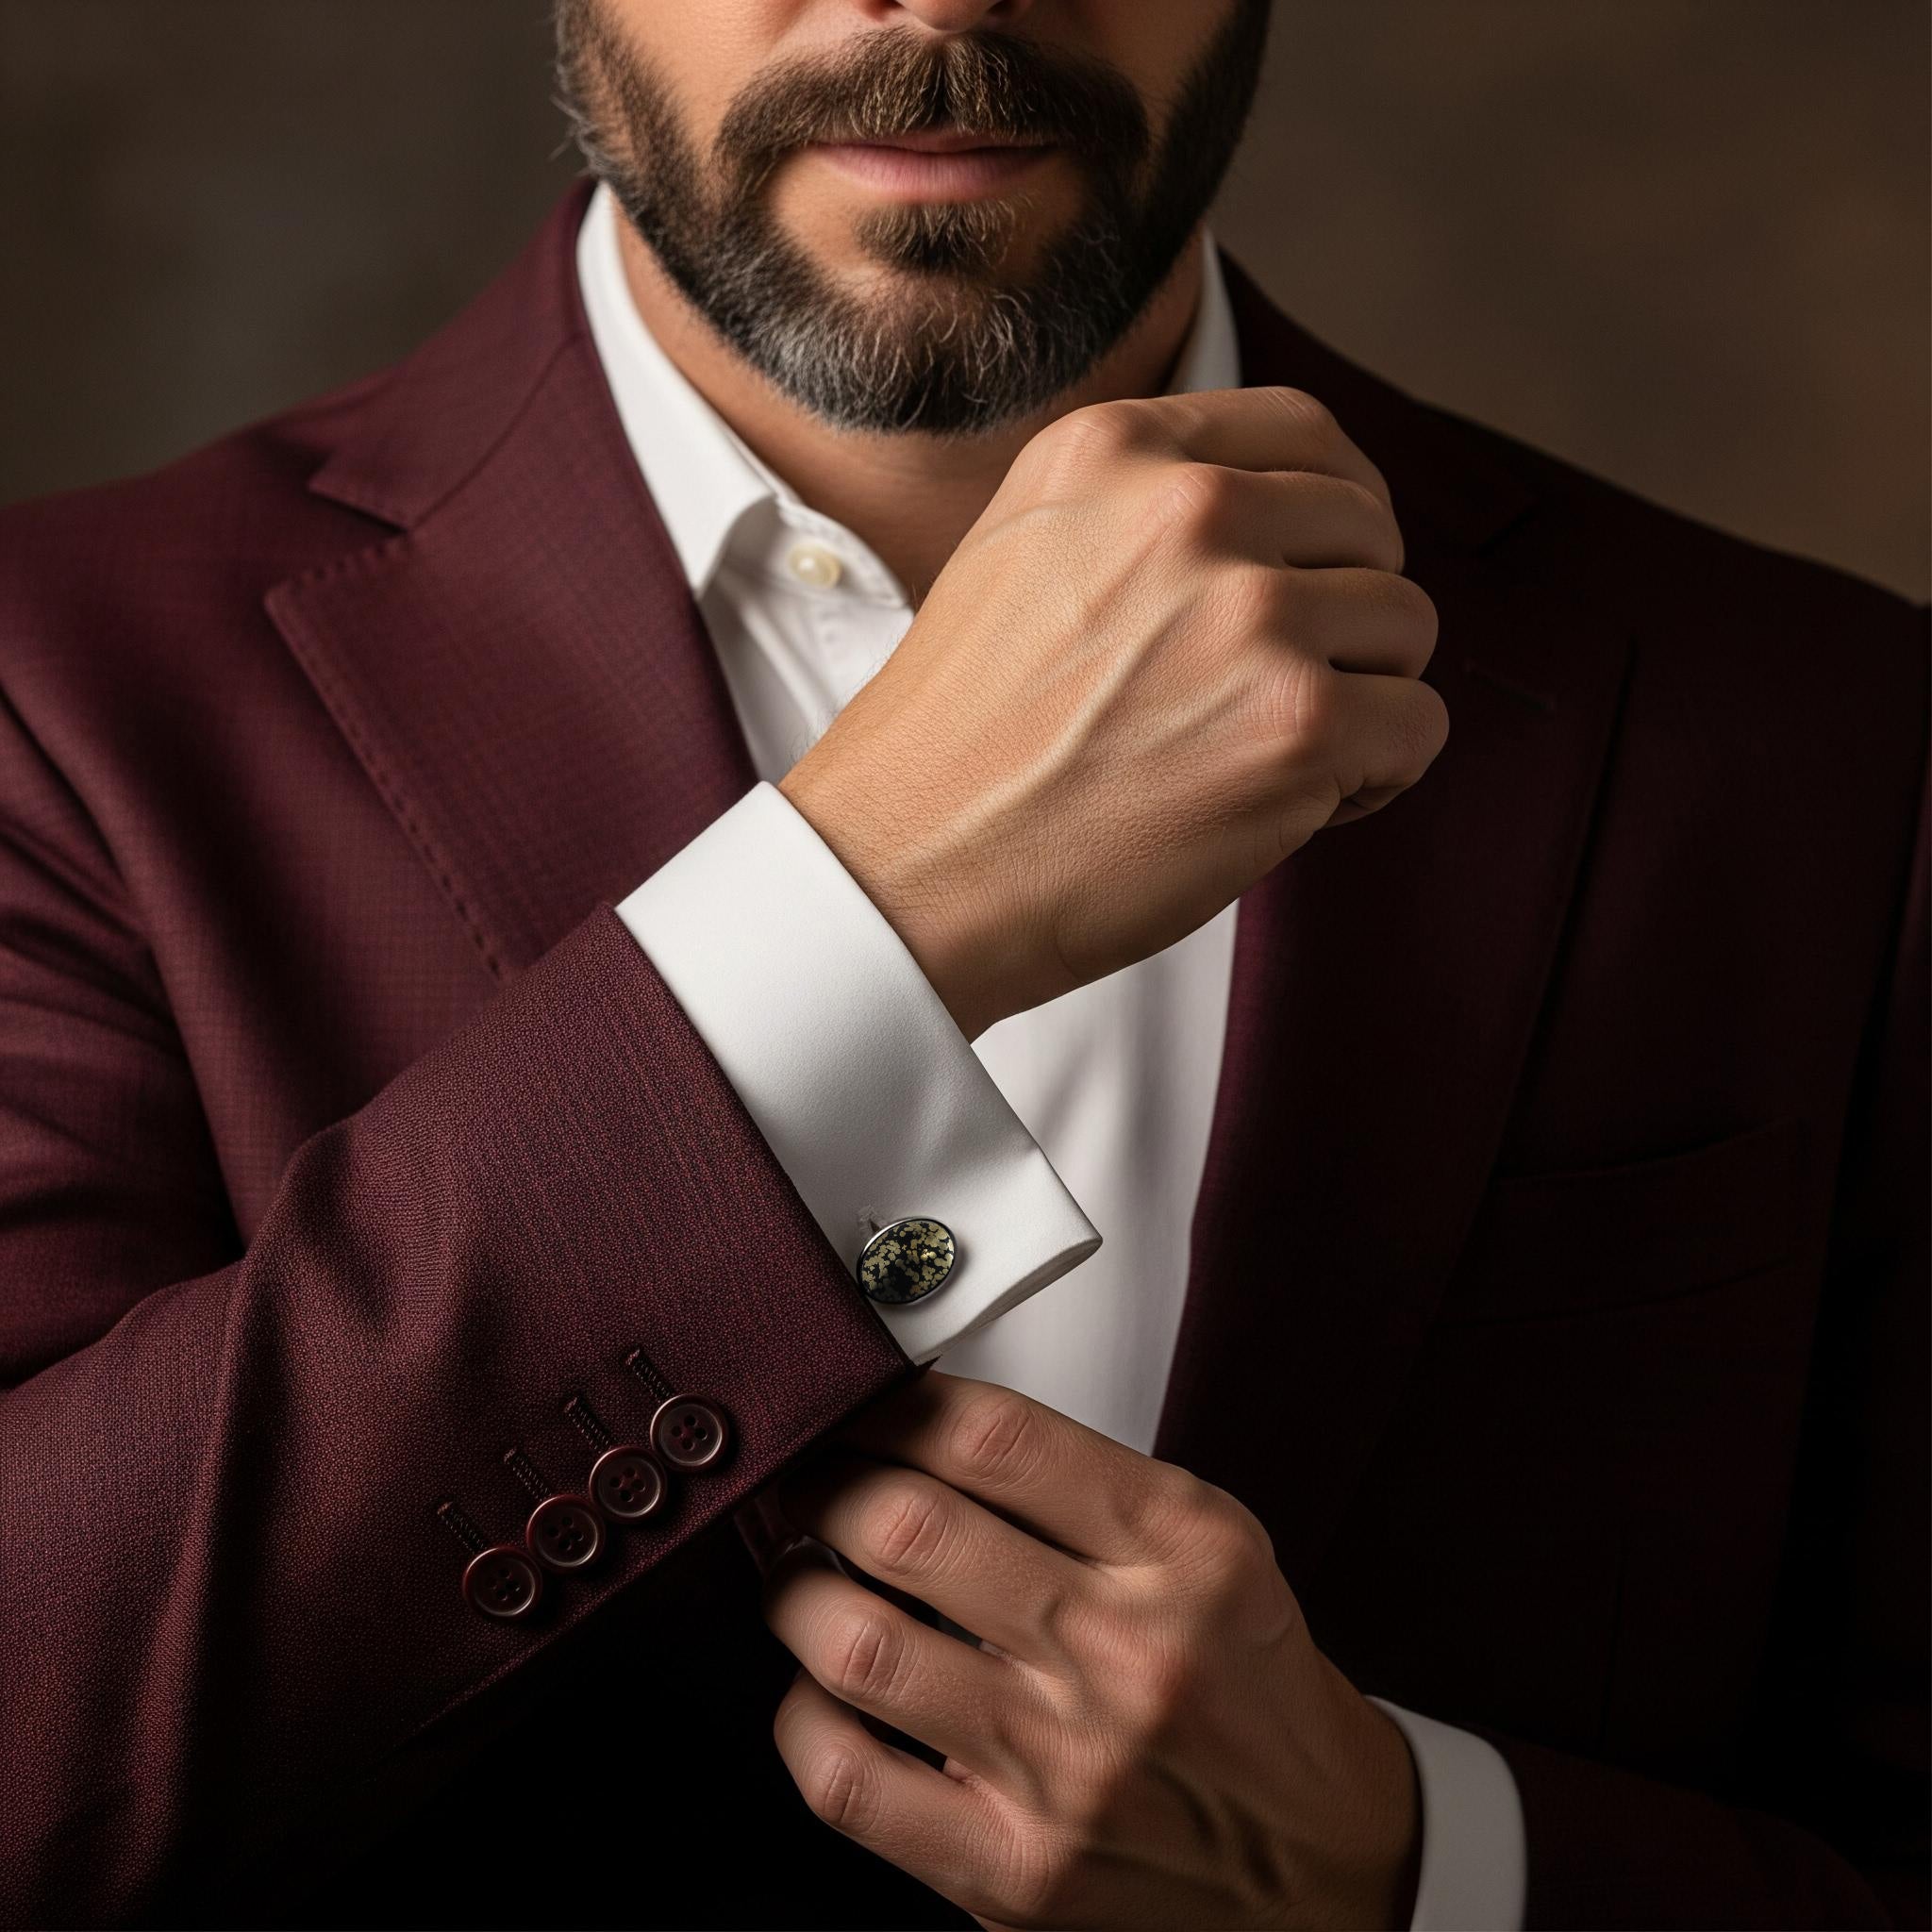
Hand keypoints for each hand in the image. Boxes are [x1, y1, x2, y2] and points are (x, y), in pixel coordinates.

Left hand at [759, 1373, 1420, 1929]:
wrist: (1326, 1862)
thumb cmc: (1249, 1688)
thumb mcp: (1213, 1545)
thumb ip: (1082, 1482)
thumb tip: (922, 1424)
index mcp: (1181, 1550)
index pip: (993, 1438)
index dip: (891, 1406)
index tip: (856, 1402)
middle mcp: (1125, 1652)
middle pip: (909, 1526)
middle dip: (822, 1487)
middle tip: (805, 1481)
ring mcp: (1065, 1769)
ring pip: (859, 1645)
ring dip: (794, 1591)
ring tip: (799, 1571)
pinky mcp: (1014, 1871)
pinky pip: (849, 1782)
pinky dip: (802, 1719)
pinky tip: (819, 1690)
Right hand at [778, 386, 1443, 1038]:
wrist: (909, 869)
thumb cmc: (959, 744)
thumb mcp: (1023, 552)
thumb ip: (1141, 511)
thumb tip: (1283, 521)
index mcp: (1114, 450)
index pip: (1306, 434)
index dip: (1336, 512)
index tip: (1323, 573)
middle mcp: (1189, 509)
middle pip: (1370, 531)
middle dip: (1346, 616)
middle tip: (1274, 694)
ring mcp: (1250, 614)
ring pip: (1406, 627)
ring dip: (1362, 699)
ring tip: (1265, 756)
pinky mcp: (1296, 723)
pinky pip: (1417, 728)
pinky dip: (1375, 778)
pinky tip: (1290, 806)